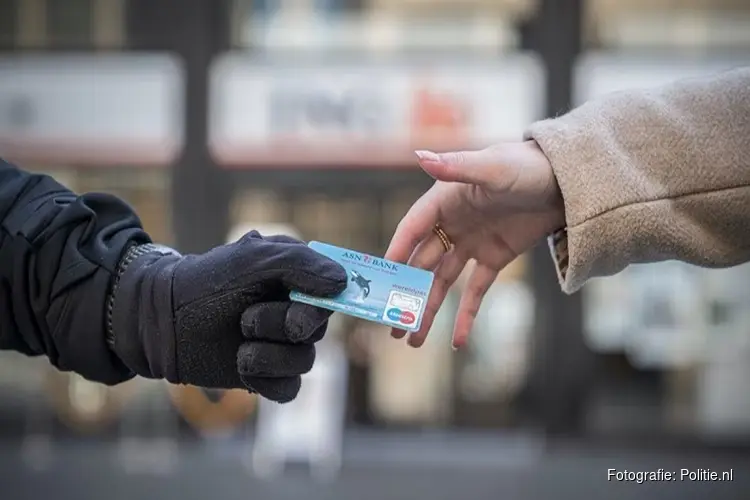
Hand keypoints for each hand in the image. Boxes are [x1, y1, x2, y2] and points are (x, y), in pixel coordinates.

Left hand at [109, 231, 346, 402]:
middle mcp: (294, 313)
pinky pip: (290, 390)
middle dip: (282, 327)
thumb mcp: (253, 259)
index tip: (296, 310)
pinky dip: (267, 380)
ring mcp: (281, 347)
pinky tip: (242, 366)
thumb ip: (301, 263)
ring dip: (268, 355)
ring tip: (238, 345)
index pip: (333, 296)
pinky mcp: (267, 377)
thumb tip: (342, 283)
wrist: (162, 320)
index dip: (319, 308)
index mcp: (297, 280)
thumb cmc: (207, 281)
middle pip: (318, 331)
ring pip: (305, 362)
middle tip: (247, 319)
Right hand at [385, 140, 564, 348]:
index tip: (383, 278)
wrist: (567, 181)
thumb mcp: (492, 168)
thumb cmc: (527, 166)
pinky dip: (466, 314)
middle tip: (390, 322)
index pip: (413, 229)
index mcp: (444, 199)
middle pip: (422, 263)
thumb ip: (457, 166)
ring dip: (428, 309)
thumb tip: (421, 156)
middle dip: (405, 292)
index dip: (397, 252)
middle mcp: (452, 223)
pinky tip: (456, 340)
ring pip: (443, 282)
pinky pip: (476, 291)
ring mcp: (471, 243)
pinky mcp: (493, 258)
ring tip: (412, 339)